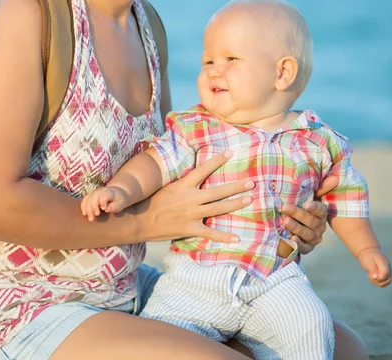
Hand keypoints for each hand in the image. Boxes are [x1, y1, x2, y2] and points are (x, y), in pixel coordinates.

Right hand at [80, 187, 129, 221]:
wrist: (118, 192)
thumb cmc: (120, 200)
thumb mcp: (122, 203)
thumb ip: (116, 206)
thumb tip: (107, 209)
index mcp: (108, 192)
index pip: (103, 195)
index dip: (102, 201)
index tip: (104, 208)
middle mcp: (100, 191)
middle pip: (94, 197)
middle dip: (93, 207)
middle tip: (96, 215)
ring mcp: (94, 193)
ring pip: (88, 199)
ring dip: (87, 209)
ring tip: (90, 219)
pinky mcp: (90, 196)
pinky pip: (84, 200)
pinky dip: (83, 206)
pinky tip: (84, 214)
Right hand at [137, 151, 254, 243]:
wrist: (139, 220)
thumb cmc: (150, 202)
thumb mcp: (165, 186)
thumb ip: (180, 183)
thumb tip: (191, 174)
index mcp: (183, 185)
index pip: (203, 169)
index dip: (217, 161)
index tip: (230, 153)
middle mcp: (190, 198)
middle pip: (218, 191)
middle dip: (236, 186)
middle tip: (251, 182)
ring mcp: (191, 214)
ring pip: (218, 208)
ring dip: (235, 204)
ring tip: (249, 199)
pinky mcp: (190, 229)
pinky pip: (210, 233)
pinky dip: (224, 237)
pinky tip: (237, 238)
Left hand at [280, 174, 338, 254]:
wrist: (297, 225)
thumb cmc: (302, 207)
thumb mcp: (310, 196)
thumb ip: (321, 187)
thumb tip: (335, 177)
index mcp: (321, 213)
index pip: (321, 210)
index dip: (314, 207)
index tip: (307, 204)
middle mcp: (320, 226)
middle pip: (311, 221)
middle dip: (297, 213)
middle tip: (284, 207)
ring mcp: (314, 238)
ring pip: (306, 233)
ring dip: (296, 227)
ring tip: (285, 221)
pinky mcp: (308, 247)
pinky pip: (304, 248)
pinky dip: (298, 245)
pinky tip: (291, 239)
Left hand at [357, 248, 391, 286]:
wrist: (368, 251)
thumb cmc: (367, 256)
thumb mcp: (367, 261)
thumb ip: (372, 269)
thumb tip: (376, 277)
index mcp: (384, 262)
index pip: (385, 272)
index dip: (378, 277)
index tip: (369, 275)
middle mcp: (388, 267)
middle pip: (388, 279)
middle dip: (377, 281)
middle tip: (369, 276)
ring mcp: (389, 270)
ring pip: (388, 282)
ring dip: (378, 283)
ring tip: (370, 278)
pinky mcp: (387, 273)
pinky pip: (386, 282)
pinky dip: (380, 283)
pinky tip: (374, 279)